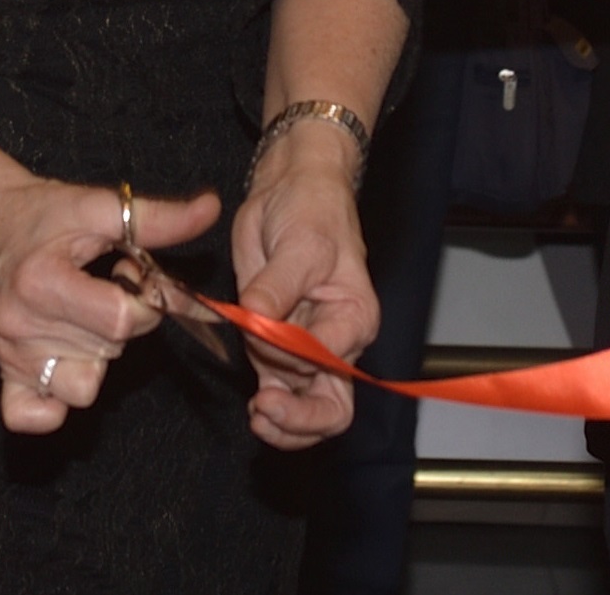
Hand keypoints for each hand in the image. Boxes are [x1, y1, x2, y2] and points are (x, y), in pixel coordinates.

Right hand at [0, 141, 216, 435]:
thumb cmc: (45, 214)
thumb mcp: (99, 206)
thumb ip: (158, 217)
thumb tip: (210, 208)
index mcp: (41, 282)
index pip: (121, 320)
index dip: (146, 299)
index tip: (134, 271)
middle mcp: (20, 324)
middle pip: (107, 351)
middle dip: (125, 321)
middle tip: (107, 286)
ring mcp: (10, 354)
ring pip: (83, 388)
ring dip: (98, 357)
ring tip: (86, 320)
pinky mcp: (4, 372)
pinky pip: (33, 415)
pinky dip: (54, 404)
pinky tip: (65, 365)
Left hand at [231, 118, 376, 446]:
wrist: (291, 190)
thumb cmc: (311, 210)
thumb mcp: (300, 243)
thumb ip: (277, 287)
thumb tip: (256, 319)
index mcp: (353, 317)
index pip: (329, 360)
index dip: (294, 358)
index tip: (263, 336)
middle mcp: (336, 340)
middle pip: (333, 405)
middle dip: (301, 418)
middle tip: (265, 412)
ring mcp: (305, 347)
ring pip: (306, 406)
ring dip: (283, 421)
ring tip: (258, 416)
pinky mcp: (275, 344)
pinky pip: (279, 389)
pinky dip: (271, 408)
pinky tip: (255, 410)